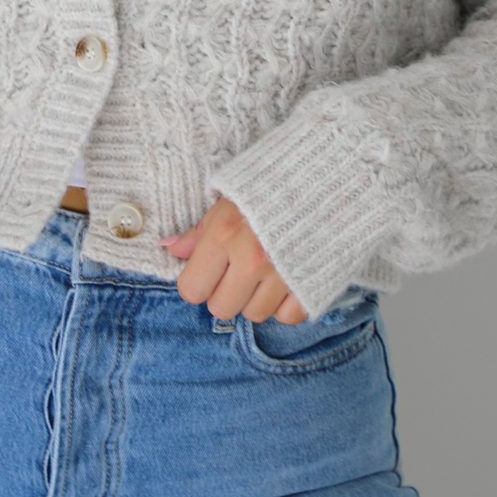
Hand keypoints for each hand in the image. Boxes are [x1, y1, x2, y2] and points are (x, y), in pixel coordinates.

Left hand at [160, 197, 307, 323]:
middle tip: (238, 269)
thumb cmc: (270, 189)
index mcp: (225, 236)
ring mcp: (283, 275)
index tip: (209, 269)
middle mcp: (252, 260)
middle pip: (220, 308)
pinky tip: (286, 279)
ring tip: (264, 271)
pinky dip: (285, 303)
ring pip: (254, 314)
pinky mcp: (311, 285)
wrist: (327, 180)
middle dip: (225, 292)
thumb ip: (199, 231)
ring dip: (255, 298)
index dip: (197, 281)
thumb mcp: (228, 202)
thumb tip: (169, 248)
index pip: (191, 289)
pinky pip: (287, 316)